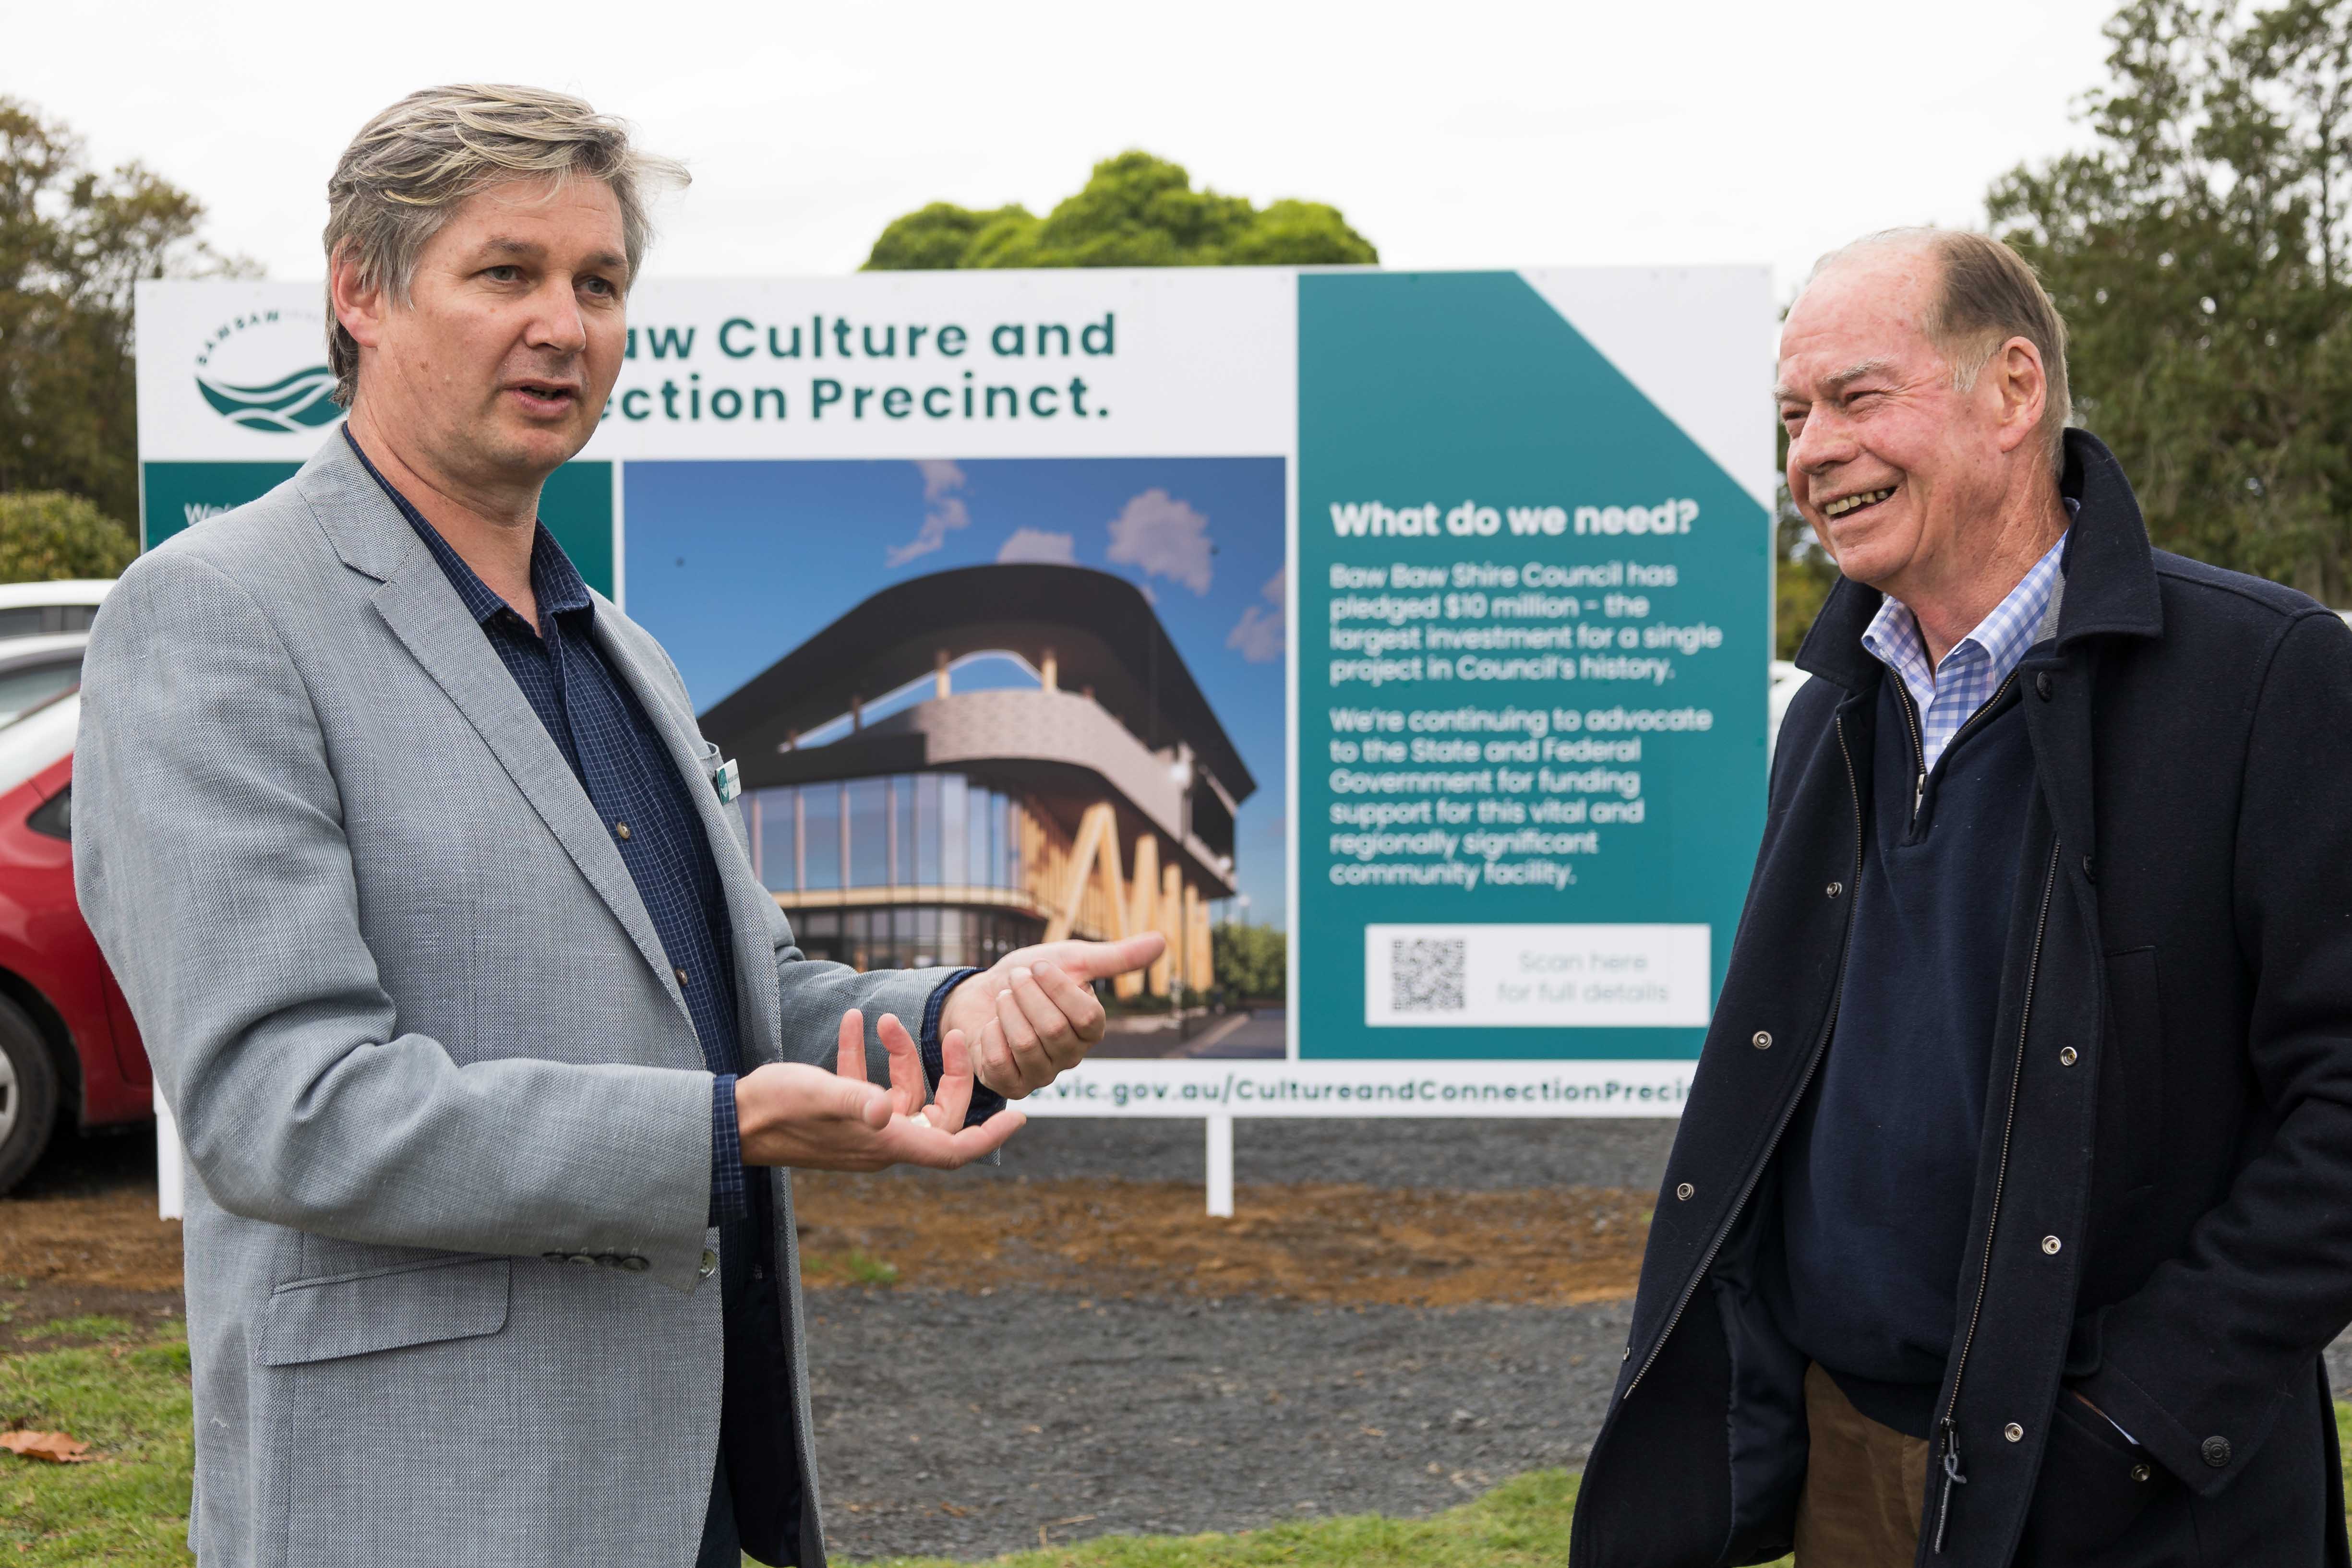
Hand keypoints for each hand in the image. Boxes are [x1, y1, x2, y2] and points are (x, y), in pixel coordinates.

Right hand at [734, 1009, 1023, 1170]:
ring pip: (902, 1094)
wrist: (733, 1120)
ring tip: (882, 1018)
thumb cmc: (776, 1110)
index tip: (1021, 1116)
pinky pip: (868, 1087)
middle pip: (937, 1114)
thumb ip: (855, 1099)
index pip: (953, 1149)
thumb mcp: (818, 1096)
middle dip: (946, 1073)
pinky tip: (855, 1024)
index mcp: (886, 1142)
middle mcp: (881, 1140)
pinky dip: (867, 1056)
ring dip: (899, 1055)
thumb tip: (886, 1110)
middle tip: (949, 1034)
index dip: (989, 1137)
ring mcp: (861, 1128)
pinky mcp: (841, 1115)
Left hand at [940, 932, 1167, 1096]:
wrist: (981, 993)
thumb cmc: (1031, 976)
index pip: (1088, 1017)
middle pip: (1053, 1030)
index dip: (1059, 988)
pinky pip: (999, 1063)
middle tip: (1016, 978)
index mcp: (1090, 1030)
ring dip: (1007, 1011)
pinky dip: (989, 1034)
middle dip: (1026, 995)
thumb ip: (1116, 958)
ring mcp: (1041, 1075)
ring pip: (1026, 1044)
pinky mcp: (1011, 1086)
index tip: (1039, 966)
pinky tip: (990, 1024)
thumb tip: (1162, 941)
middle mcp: (1071, 1057)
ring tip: (1003, 997)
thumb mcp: (1072, 959)